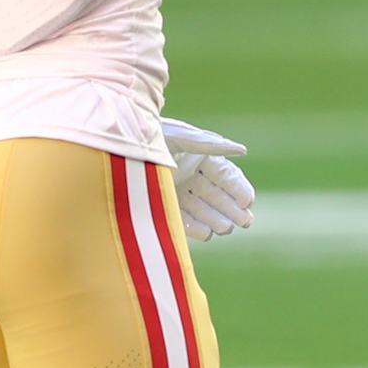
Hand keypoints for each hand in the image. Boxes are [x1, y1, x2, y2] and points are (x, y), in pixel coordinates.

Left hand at [161, 117, 255, 241]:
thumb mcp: (185, 137)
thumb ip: (213, 145)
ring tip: (227, 229)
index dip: (238, 187)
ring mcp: (175, 189)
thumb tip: (243, 150)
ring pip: (201, 208)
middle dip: (232, 207)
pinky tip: (207, 234)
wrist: (119, 143)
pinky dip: (194, 226)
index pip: (225, 175)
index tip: (248, 201)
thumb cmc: (154, 133)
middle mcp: (189, 174)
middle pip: (216, 194)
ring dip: (216, 218)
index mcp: (199, 156)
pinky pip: (181, 217)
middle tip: (246, 222)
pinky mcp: (160, 202)